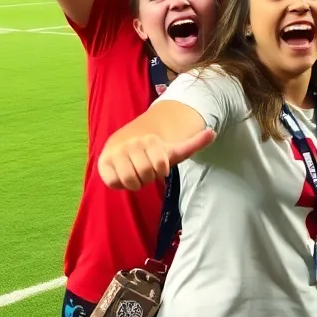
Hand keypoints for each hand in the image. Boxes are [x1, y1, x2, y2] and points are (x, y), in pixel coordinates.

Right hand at [98, 128, 215, 190]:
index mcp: (151, 139)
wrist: (125, 143)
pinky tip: (122, 176)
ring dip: (134, 183)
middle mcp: (132, 143)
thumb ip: (194, 143)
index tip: (158, 165)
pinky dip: (120, 184)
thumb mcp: (174, 149)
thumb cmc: (153, 152)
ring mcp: (116, 152)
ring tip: (135, 174)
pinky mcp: (103, 162)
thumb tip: (213, 132)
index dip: (161, 171)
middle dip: (148, 178)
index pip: (161, 166)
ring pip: (129, 180)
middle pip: (145, 174)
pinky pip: (113, 182)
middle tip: (146, 171)